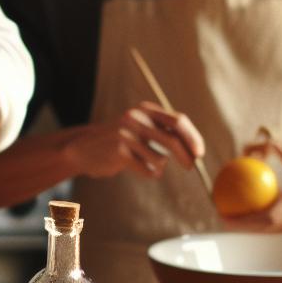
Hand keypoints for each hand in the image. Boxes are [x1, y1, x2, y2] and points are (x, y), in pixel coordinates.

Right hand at [64, 101, 204, 179]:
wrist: (82, 148)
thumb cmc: (119, 141)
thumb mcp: (141, 128)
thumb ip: (164, 131)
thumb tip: (195, 148)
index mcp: (145, 110)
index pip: (178, 121)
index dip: (192, 138)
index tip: (199, 153)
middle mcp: (136, 118)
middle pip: (172, 140)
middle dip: (186, 155)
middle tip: (191, 167)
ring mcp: (125, 134)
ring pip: (159, 159)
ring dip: (157, 166)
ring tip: (143, 163)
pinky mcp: (118, 151)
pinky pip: (146, 169)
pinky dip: (147, 173)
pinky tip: (134, 167)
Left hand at [221, 134, 281, 231]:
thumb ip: (271, 148)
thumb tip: (244, 148)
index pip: (270, 215)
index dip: (247, 219)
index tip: (228, 213)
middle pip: (267, 228)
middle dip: (243, 228)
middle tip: (223, 219)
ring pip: (271, 233)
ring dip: (250, 230)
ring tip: (231, 222)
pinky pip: (277, 230)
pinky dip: (261, 227)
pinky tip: (247, 220)